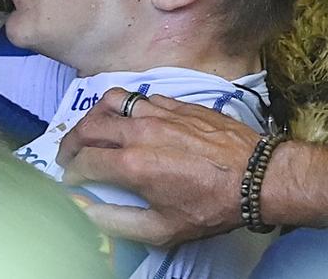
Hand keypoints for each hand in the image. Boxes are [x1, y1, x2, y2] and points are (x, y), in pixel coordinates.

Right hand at [56, 88, 259, 246]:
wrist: (257, 176)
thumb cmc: (212, 207)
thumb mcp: (164, 229)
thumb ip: (118, 222)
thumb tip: (88, 213)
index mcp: (133, 165)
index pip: (84, 162)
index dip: (70, 173)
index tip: (70, 180)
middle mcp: (139, 133)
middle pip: (88, 127)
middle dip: (71, 142)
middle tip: (69, 155)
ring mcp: (157, 113)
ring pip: (110, 102)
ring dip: (94, 115)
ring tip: (92, 129)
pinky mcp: (175, 103)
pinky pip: (139, 97)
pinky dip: (125, 108)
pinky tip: (129, 121)